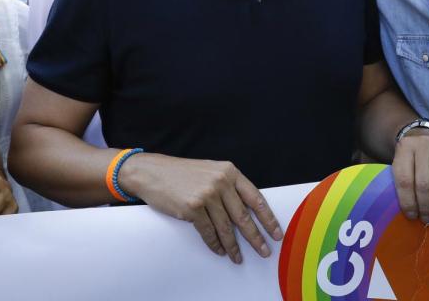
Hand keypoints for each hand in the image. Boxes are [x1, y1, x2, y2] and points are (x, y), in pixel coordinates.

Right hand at [120, 154, 282, 263]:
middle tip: (264, 251)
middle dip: (256, 237)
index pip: (256, 198)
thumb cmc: (182, 174)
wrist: (152, 172)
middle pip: (243, 216)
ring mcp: (206, 195)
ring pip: (226, 228)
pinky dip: (214, 244)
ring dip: (233, 246)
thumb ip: (229, 187)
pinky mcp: (192, 208)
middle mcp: (220, 182)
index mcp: (229, 172)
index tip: (276, 233)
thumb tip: (246, 213)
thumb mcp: (211, 171)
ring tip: (238, 257)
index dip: (268, 218)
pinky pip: (208, 232)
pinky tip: (220, 250)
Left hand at [391, 130, 428, 222]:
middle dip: (425, 206)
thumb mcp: (400, 162)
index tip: (412, 215)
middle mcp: (423, 143)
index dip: (408, 202)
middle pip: (424, 183)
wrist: (422, 134)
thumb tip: (410, 211)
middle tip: (426, 218)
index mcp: (404, 148)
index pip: (405, 180)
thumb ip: (403, 180)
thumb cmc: (411, 156)